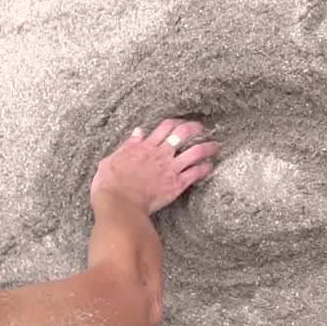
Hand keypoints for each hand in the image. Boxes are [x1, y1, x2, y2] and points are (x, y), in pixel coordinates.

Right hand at [91, 119, 220, 215]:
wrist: (119, 203)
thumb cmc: (110, 184)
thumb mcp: (113, 159)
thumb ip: (128, 145)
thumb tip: (138, 132)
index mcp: (145, 146)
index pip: (164, 127)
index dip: (175, 122)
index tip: (180, 122)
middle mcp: (160, 154)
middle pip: (182, 133)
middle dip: (194, 128)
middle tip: (201, 128)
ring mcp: (170, 168)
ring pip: (195, 152)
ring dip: (208, 147)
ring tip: (216, 146)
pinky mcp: (177, 184)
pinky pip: (196, 173)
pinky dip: (205, 168)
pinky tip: (211, 166)